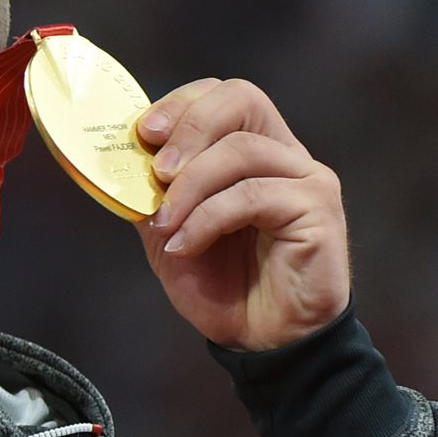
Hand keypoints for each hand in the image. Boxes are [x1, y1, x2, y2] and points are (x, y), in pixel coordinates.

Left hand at [134, 78, 349, 350]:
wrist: (259, 342)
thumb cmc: (220, 284)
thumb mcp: (169, 230)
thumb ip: (151, 191)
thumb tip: (119, 155)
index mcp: (253, 149)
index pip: (223, 94)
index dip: (181, 104)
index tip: (145, 134)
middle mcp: (285, 155)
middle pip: (241, 98)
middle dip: (189, 127)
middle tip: (158, 172)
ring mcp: (307, 179)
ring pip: (241, 149)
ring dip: (190, 188)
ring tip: (166, 226)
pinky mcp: (318, 211)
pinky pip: (252, 196)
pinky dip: (207, 219)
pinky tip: (186, 246)